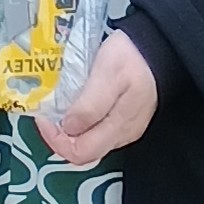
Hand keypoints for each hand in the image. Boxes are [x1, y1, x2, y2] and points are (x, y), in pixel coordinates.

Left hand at [37, 30, 158, 166]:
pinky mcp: (124, 120)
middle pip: (83, 153)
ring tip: (58, 108)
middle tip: (47, 114)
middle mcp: (122, 135)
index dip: (56, 140)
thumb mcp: (107, 75)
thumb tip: (69, 128)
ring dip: (68, 132)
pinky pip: (98, 132)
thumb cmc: (131, 58)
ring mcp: (125, 129)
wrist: (159, 49)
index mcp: (118, 127)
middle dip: (59, 137)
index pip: (80, 153)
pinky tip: (74, 106)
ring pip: (90, 143)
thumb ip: (90, 105)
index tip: (44, 118)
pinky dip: (80, 124)